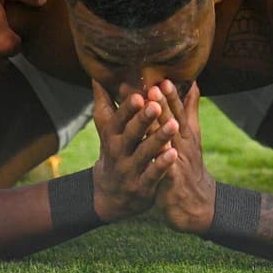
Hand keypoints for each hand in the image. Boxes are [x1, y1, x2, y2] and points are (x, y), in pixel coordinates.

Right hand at [91, 80, 178, 221]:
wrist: (110, 195)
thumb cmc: (114, 152)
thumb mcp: (107, 130)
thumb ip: (105, 104)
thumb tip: (97, 76)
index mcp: (112, 136)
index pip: (118, 120)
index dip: (127, 108)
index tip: (138, 94)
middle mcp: (119, 152)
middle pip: (131, 135)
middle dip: (143, 120)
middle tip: (156, 105)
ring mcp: (130, 170)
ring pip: (145, 153)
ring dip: (158, 139)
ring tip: (173, 124)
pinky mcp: (142, 187)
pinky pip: (153, 175)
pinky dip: (162, 165)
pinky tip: (174, 153)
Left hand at [154, 80, 215, 234]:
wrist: (198, 205)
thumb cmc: (188, 166)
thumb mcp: (191, 136)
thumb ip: (190, 110)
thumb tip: (193, 84)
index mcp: (184, 134)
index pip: (178, 110)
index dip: (170, 94)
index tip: (162, 75)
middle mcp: (183, 145)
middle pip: (174, 121)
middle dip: (165, 104)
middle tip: (155, 85)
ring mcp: (179, 162)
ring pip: (170, 141)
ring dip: (162, 126)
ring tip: (154, 112)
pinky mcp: (173, 181)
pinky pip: (167, 168)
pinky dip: (164, 159)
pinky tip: (158, 151)